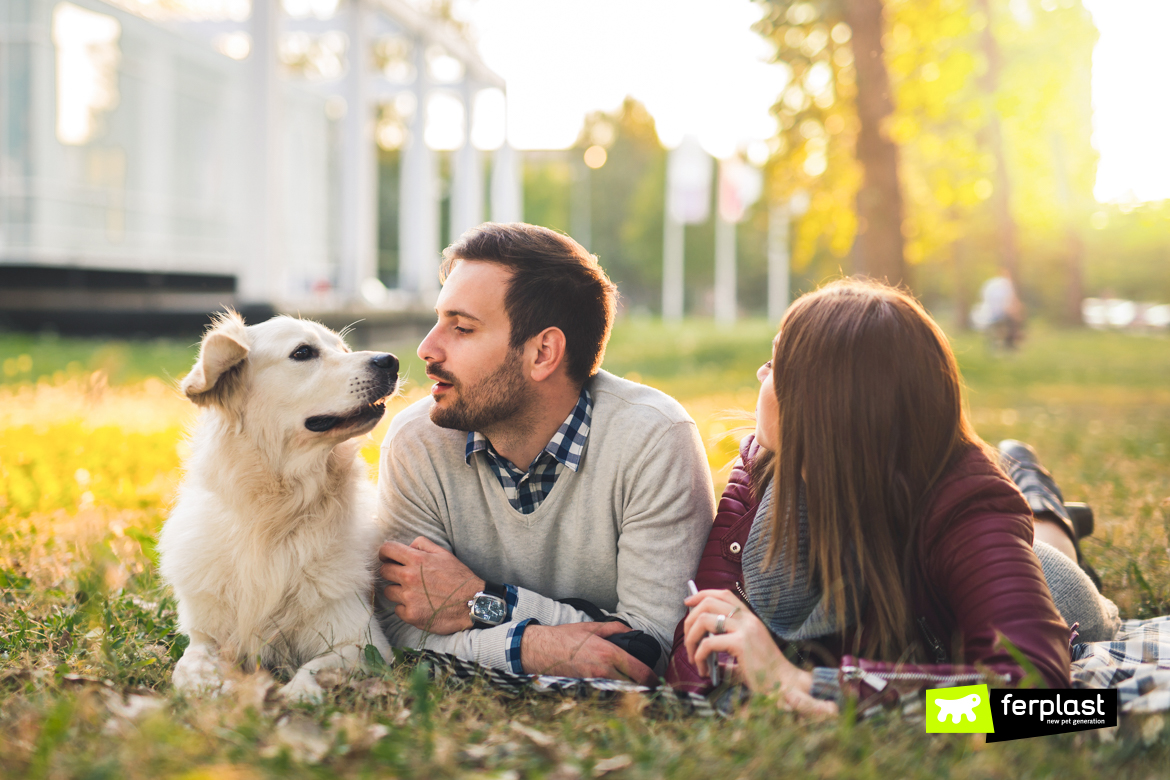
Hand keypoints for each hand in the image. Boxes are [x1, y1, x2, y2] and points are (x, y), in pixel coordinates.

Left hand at [380, 536, 484, 634]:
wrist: (472, 604)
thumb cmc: (459, 578)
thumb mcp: (444, 554)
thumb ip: (423, 544)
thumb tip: (408, 545)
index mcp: (417, 559)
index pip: (387, 550)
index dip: (384, 553)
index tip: (387, 558)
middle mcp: (409, 577)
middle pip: (383, 571)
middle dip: (391, 572)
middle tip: (402, 577)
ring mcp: (408, 597)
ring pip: (388, 591)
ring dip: (397, 591)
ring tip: (413, 592)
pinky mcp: (410, 615)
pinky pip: (397, 609)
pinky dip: (405, 607)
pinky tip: (418, 605)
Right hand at [520, 622, 656, 684]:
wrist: (540, 650)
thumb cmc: (565, 637)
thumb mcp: (592, 627)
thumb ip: (615, 628)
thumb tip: (631, 632)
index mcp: (609, 653)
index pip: (639, 671)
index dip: (652, 678)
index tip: (656, 680)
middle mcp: (604, 671)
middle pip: (633, 687)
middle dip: (642, 688)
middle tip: (648, 686)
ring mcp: (594, 683)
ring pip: (620, 693)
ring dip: (628, 692)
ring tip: (633, 688)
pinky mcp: (585, 690)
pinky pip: (605, 694)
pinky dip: (612, 694)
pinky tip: (614, 690)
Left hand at [683, 589, 837, 717]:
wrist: (784, 685)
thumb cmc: (764, 673)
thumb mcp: (743, 654)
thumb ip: (725, 647)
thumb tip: (701, 650)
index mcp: (749, 618)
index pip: (723, 594)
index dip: (701, 595)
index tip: (687, 603)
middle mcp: (747, 619)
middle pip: (708, 603)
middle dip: (689, 620)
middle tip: (686, 640)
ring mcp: (744, 629)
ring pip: (703, 620)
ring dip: (691, 639)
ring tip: (693, 657)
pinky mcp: (740, 644)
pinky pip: (708, 643)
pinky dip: (699, 655)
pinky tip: (703, 669)